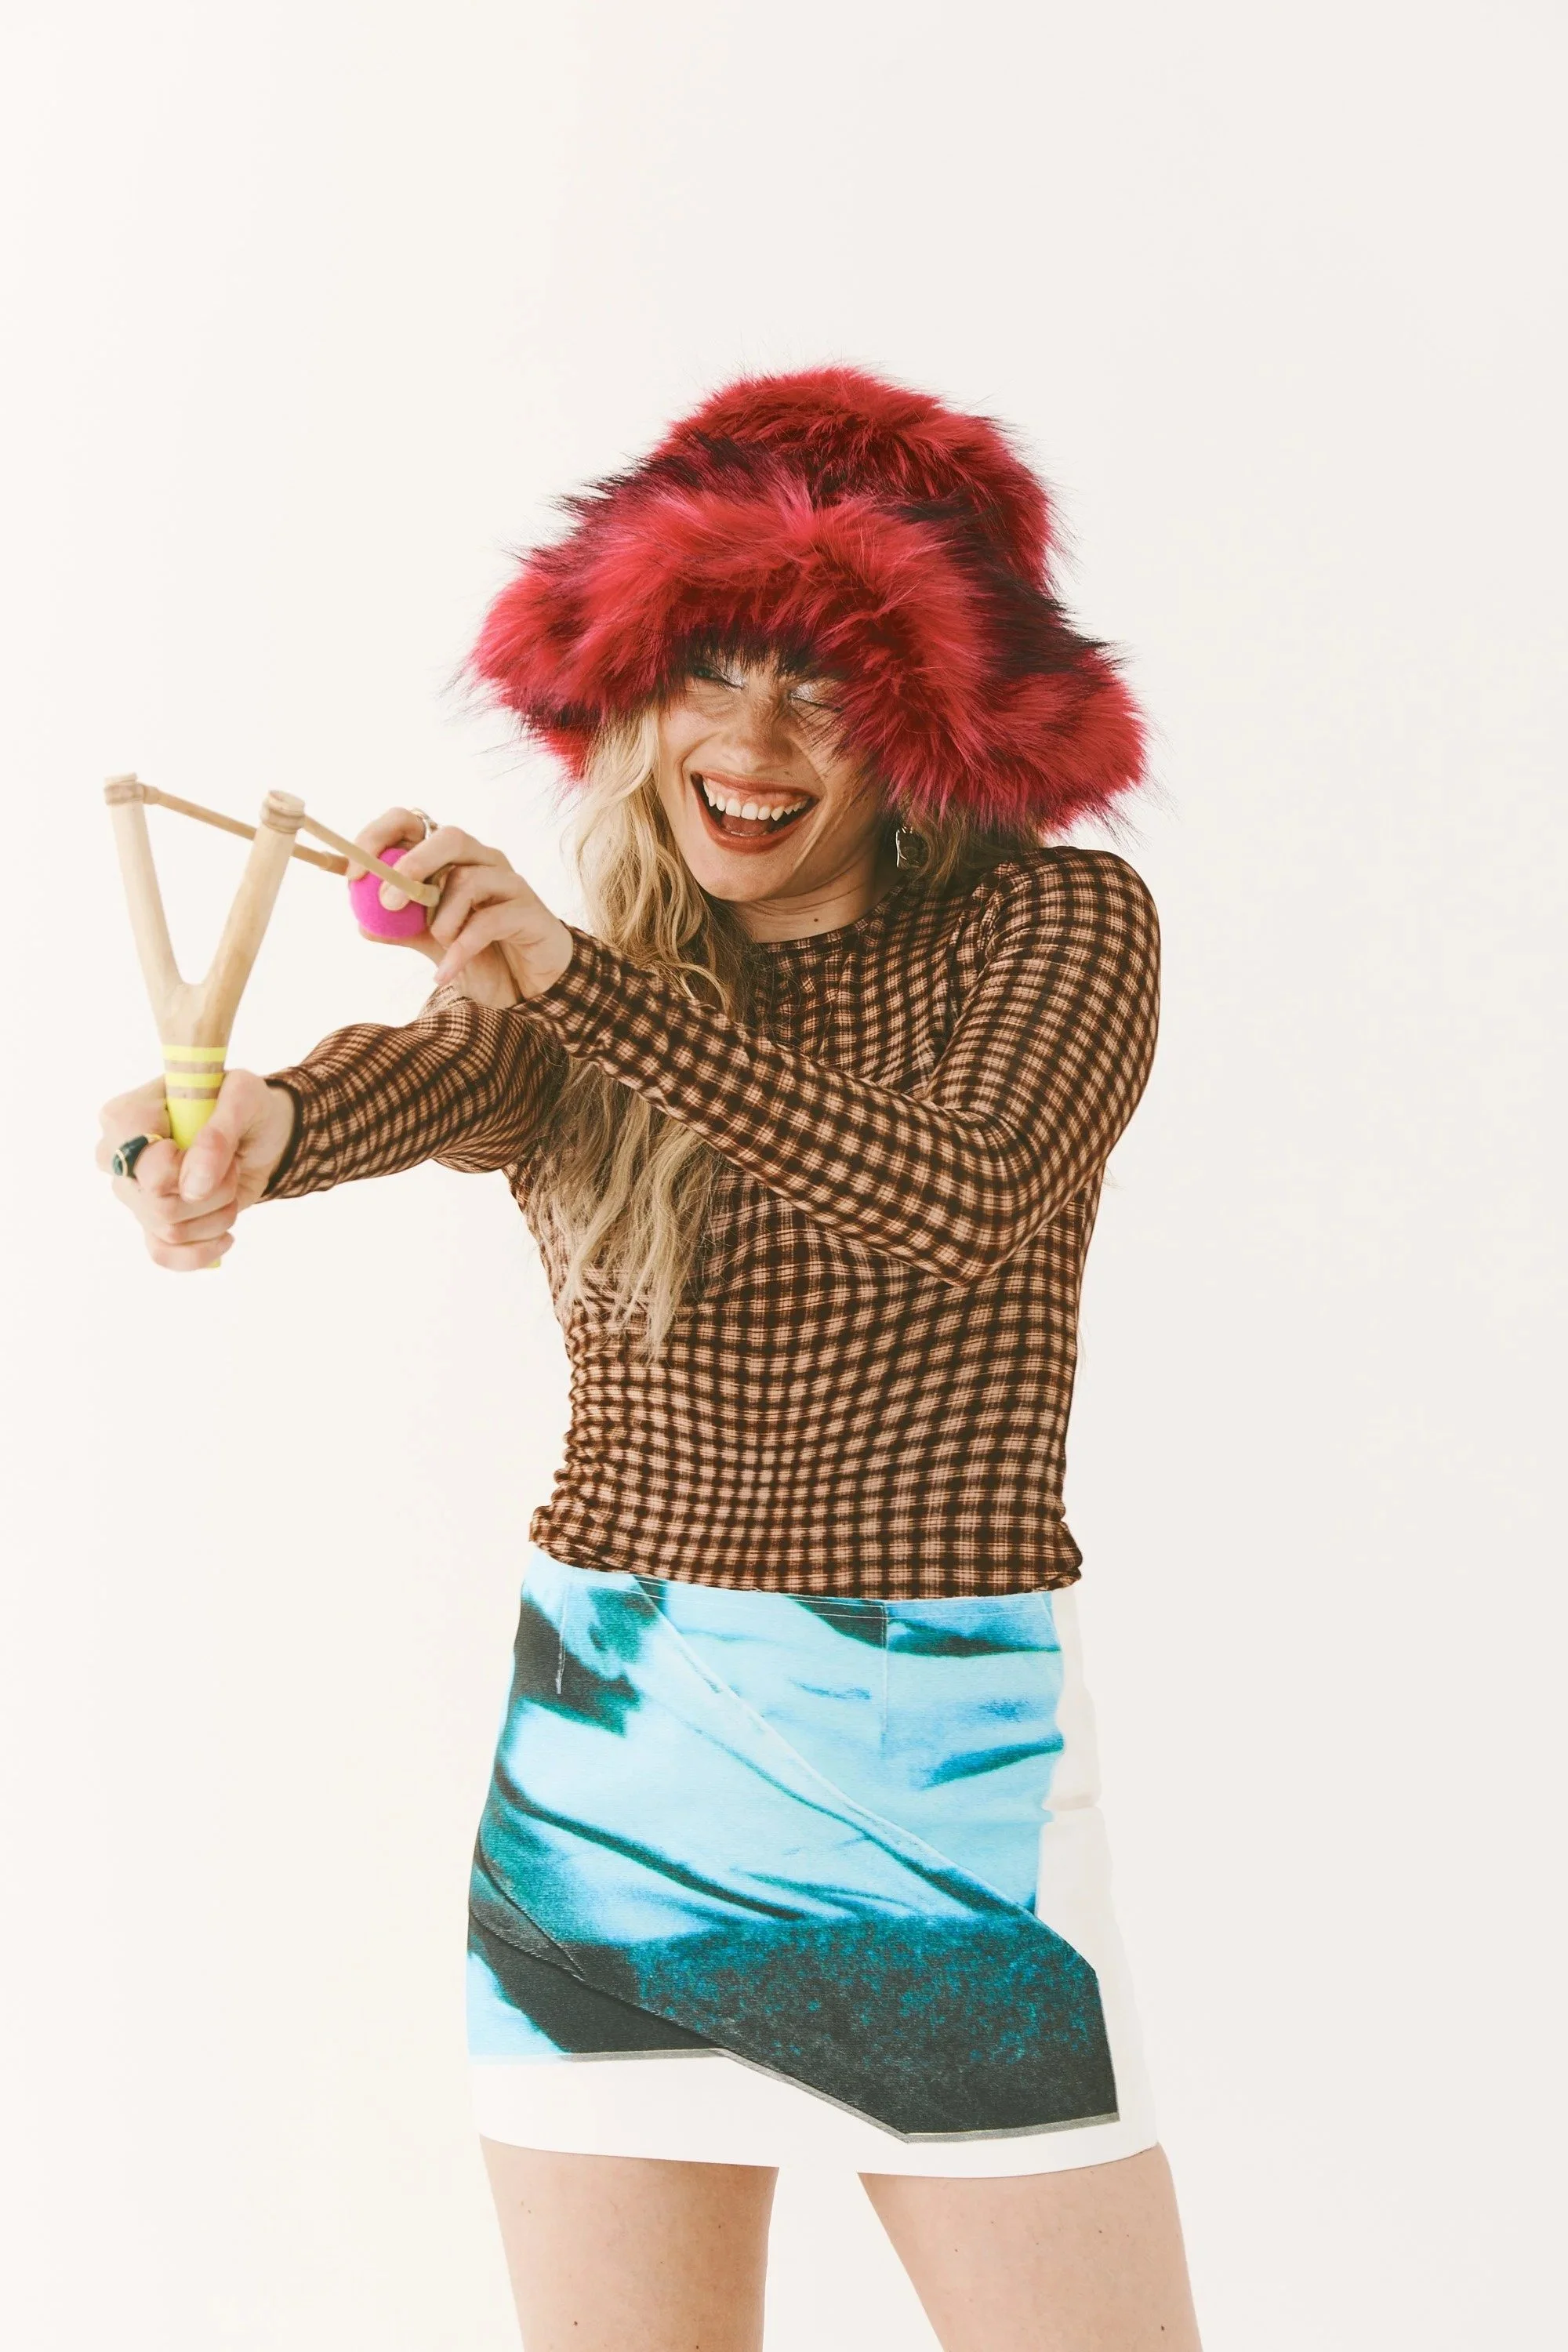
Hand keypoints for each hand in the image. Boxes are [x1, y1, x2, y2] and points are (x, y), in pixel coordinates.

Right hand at [96, 1072, 296, 1270]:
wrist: (259, 1135)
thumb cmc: (244, 1107)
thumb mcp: (244, 1098)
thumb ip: (218, 1134)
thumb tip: (194, 1186)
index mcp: (127, 1116)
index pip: (134, 1157)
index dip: (179, 1165)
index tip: (213, 1145)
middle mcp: (119, 1158)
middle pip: (154, 1202)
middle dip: (213, 1192)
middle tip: (231, 1166)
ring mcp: (133, 1194)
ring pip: (170, 1229)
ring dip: (219, 1214)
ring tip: (231, 1186)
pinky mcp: (151, 1223)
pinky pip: (164, 1254)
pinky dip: (203, 1250)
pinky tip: (225, 1235)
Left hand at [348, 809, 573, 1005]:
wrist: (530, 989)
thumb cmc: (483, 954)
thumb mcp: (432, 943)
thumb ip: (402, 931)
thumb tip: (361, 924)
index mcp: (452, 859)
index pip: (414, 823)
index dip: (379, 837)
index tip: (353, 875)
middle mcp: (483, 861)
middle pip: (450, 836)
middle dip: (413, 864)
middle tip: (388, 901)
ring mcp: (510, 883)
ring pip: (468, 880)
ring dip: (442, 919)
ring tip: (438, 946)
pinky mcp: (530, 911)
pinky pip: (490, 922)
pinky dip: (460, 949)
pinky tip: (445, 972)